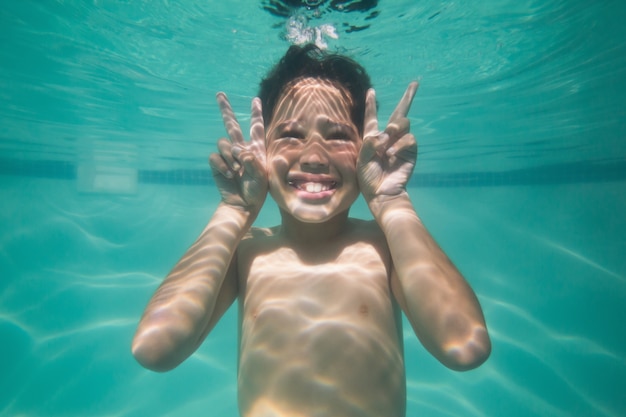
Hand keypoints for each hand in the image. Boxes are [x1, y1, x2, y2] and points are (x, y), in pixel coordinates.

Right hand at [209, 93, 267, 212]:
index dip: (256, 114)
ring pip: (223, 143)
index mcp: (255, 149)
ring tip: (237, 171)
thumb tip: (238, 150)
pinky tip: (229, 174)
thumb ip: (252, 161)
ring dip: (230, 156)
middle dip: (225, 109)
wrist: (243, 204)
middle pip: (231, 124)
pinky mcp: (217, 164)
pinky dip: (222, 165)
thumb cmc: (257, 191)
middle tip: (220, 94)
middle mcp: (241, 149)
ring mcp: (228, 156)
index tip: (256, 99)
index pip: (256, 128)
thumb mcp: (262, 176)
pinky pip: (216, 156)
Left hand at [357, 82, 418, 203]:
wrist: (381, 192)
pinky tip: (391, 155)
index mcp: (372, 138)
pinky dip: (399, 145)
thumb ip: (370, 143)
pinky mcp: (410, 152)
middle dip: (408, 96)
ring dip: (395, 129)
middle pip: (400, 112)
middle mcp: (388, 138)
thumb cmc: (368, 178)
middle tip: (414, 85)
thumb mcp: (361, 159)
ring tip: (387, 140)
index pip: (372, 117)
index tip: (371, 91)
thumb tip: (386, 133)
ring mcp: (400, 144)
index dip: (371, 105)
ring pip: (403, 123)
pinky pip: (409, 139)